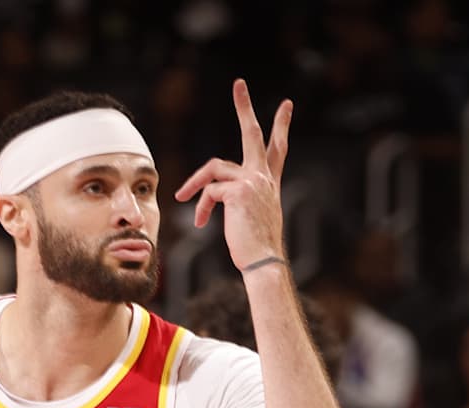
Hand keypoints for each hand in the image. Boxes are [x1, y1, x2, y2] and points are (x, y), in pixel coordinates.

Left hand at [173, 79, 291, 269]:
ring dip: (194, 183)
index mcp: (268, 182)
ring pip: (214, 168)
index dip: (281, 126)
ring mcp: (252, 181)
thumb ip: (238, 198)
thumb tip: (216, 193)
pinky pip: (210, 191)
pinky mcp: (238, 191)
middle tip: (239, 84)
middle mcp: (263, 177)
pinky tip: (203, 223)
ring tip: (182, 196)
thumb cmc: (255, 246)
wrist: (262, 262)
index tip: (286, 105)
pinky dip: (202, 206)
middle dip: (245, 107)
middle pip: (253, 134)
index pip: (277, 149)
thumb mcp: (250, 216)